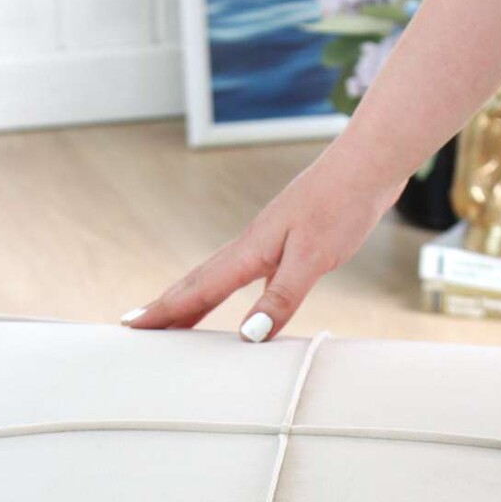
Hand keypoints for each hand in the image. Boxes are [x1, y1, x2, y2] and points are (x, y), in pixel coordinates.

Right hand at [121, 147, 403, 341]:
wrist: (369, 165)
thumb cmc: (341, 204)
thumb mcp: (312, 258)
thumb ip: (281, 298)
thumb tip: (248, 337)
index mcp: (250, 250)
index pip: (198, 289)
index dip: (165, 311)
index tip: (132, 327)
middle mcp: (251, 247)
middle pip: (198, 284)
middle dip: (166, 308)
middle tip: (135, 329)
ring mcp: (267, 245)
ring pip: (218, 280)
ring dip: (193, 303)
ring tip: (174, 324)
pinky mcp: (287, 245)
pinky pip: (245, 279)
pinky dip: (231, 296)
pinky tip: (240, 311)